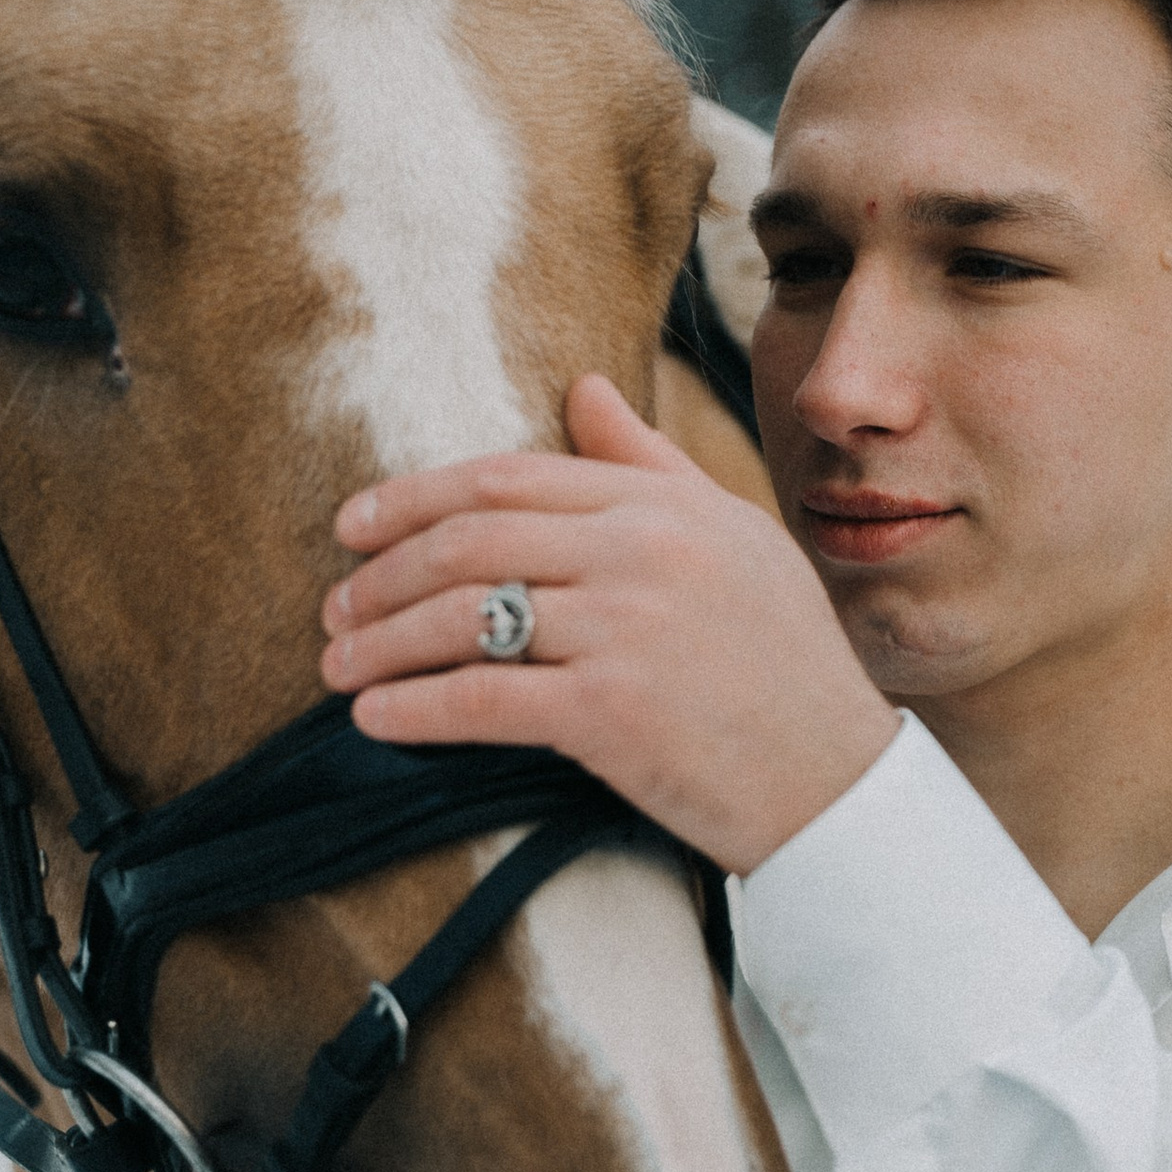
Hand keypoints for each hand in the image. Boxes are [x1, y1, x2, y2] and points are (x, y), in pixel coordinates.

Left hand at [323, 374, 897, 872]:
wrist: (837, 784)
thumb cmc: (784, 665)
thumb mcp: (733, 538)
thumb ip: (649, 464)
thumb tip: (583, 387)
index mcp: (664, 505)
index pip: (508, 477)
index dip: (412, 498)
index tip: (352, 526)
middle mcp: (642, 552)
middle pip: (471, 538)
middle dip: (382, 573)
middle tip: (335, 606)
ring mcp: (626, 630)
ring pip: (463, 616)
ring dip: (380, 643)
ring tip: (336, 665)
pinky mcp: (611, 713)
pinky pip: (482, 699)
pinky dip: (414, 708)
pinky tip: (375, 718)